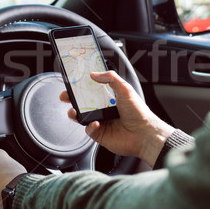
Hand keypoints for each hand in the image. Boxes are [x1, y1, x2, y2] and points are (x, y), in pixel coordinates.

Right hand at [59, 71, 174, 166]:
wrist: (144, 134)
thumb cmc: (139, 112)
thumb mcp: (125, 89)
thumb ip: (110, 78)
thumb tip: (94, 74)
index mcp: (110, 98)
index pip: (92, 90)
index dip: (82, 86)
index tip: (73, 82)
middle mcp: (105, 110)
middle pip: (83, 103)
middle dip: (72, 99)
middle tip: (65, 96)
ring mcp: (102, 122)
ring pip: (82, 117)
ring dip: (75, 113)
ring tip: (73, 111)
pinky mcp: (100, 134)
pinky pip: (88, 129)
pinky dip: (89, 126)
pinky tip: (96, 123)